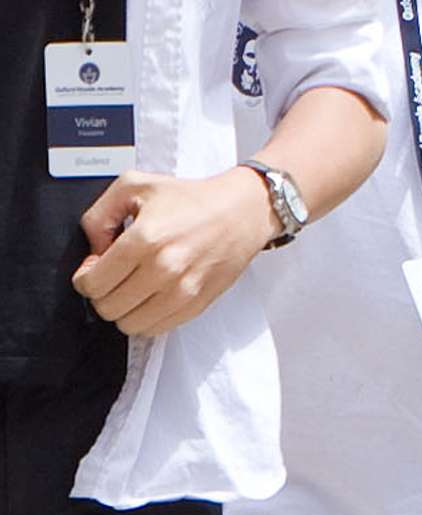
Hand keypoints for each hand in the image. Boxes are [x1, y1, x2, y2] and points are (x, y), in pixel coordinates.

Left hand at [75, 164, 276, 336]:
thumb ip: (99, 215)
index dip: (85, 277)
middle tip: (115, 276)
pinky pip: (156, 329)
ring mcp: (182, 290)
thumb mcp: (135, 185)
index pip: (92, 283)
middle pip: (107, 307)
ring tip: (133, 288)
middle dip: (103, 293)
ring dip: (124, 309)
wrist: (242, 210)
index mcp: (144, 239)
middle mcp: (163, 268)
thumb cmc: (191, 199)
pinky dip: (147, 318)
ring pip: (129, 325)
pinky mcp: (197, 303)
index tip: (96, 267)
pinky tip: (152, 296)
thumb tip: (93, 251)